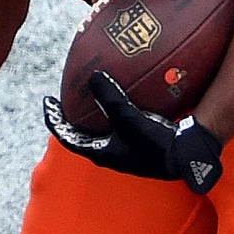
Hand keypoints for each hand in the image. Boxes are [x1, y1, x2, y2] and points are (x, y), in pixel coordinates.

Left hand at [42, 72, 224, 193]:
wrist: (185, 157)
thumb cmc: (154, 143)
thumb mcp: (129, 119)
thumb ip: (110, 98)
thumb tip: (93, 77)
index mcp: (100, 152)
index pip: (68, 137)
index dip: (55, 120)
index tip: (47, 102)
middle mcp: (110, 154)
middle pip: (81, 135)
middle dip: (71, 118)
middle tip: (65, 99)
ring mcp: (124, 151)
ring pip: (100, 132)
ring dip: (92, 117)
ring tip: (89, 98)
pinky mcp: (138, 145)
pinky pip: (117, 128)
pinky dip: (112, 114)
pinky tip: (121, 100)